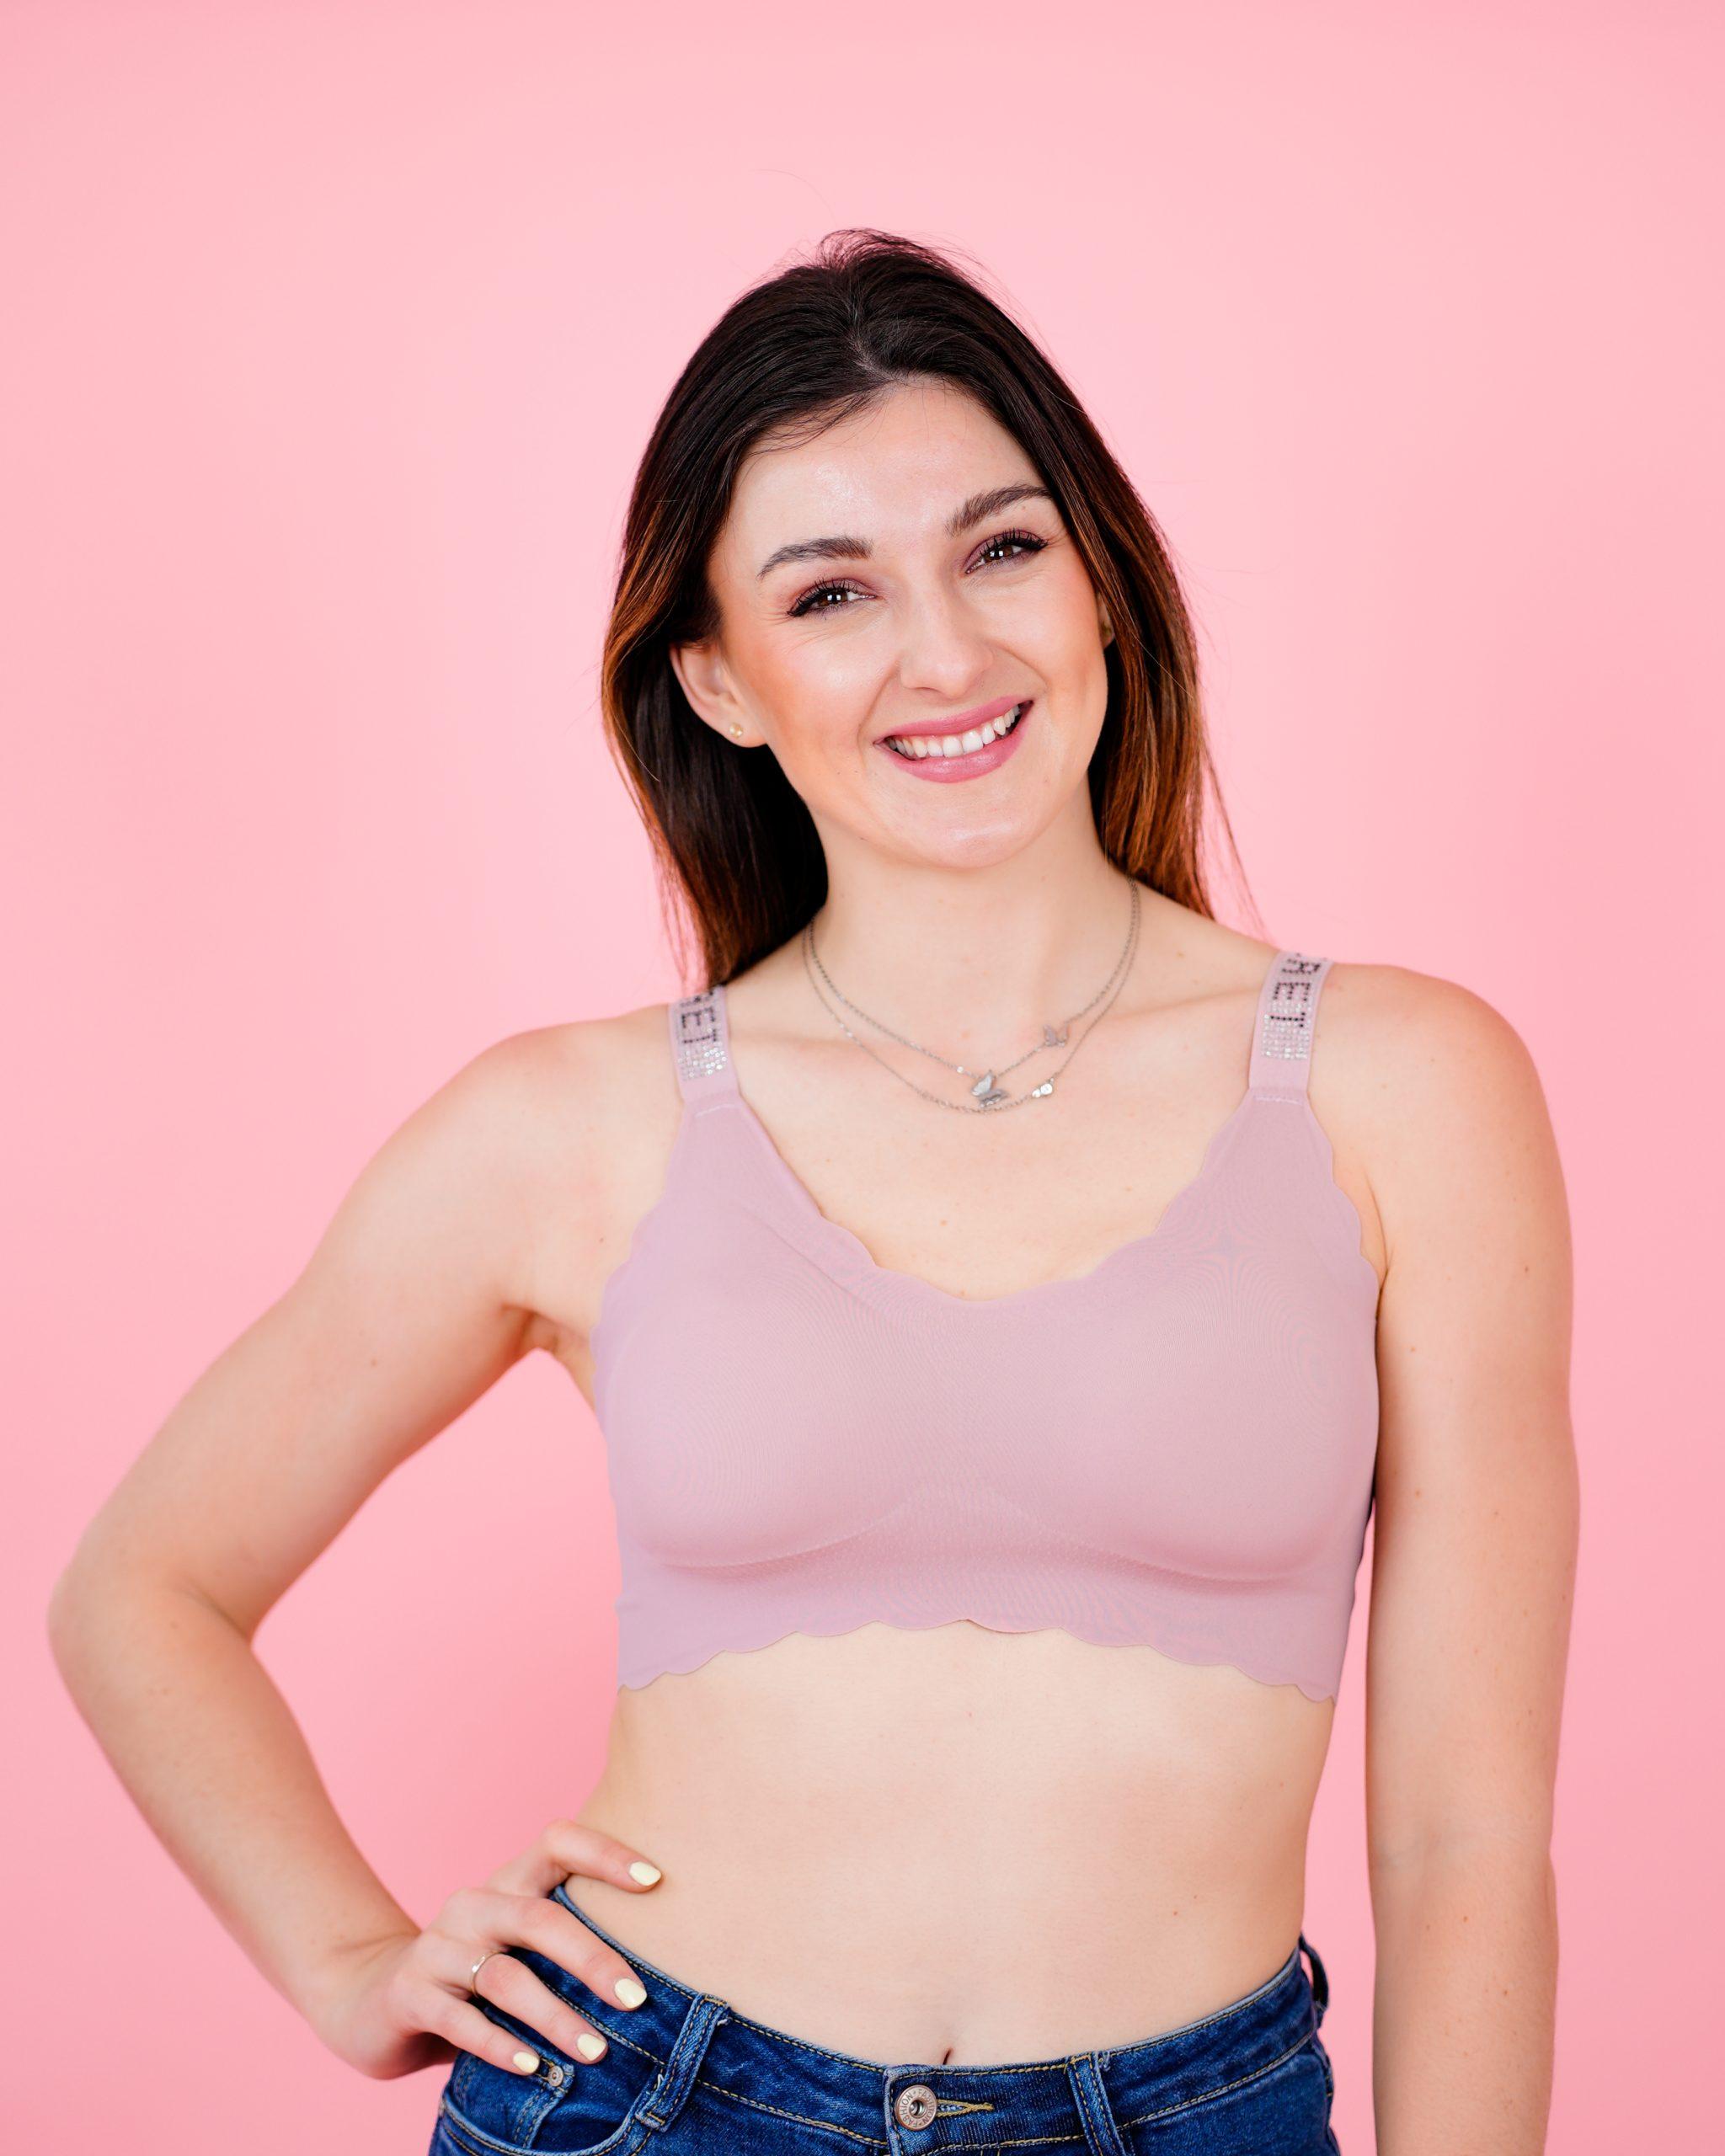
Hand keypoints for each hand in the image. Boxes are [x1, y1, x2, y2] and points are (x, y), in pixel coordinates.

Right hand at [307, 1819, 664, 2081]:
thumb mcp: (521, 1950)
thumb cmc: (475, 1975)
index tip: (656, 1881)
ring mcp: (437, 1946)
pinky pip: (459, 2018)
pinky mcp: (409, 1993)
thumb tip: (661, 1975)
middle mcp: (474, 1903)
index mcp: (509, 1882)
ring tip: (595, 2052)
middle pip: (539, 1918)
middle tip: (635, 2000)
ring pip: (504, 1976)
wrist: (373, 2000)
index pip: (558, 1842)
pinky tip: (533, 2067)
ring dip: (554, 2017)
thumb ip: (569, 1949)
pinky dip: (499, 2045)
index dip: (606, 1854)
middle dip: (592, 1959)